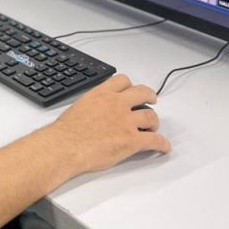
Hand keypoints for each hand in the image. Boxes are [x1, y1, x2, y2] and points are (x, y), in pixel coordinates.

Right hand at [48, 75, 169, 174]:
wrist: (65, 146)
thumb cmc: (66, 132)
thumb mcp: (79, 107)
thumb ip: (93, 106)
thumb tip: (96, 112)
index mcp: (101, 94)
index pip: (122, 81)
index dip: (130, 86)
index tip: (132, 90)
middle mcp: (116, 104)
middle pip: (142, 93)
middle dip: (150, 96)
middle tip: (152, 100)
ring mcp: (126, 122)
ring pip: (151, 116)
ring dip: (154, 122)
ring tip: (153, 128)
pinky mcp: (132, 140)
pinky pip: (154, 140)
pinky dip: (162, 144)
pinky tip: (163, 147)